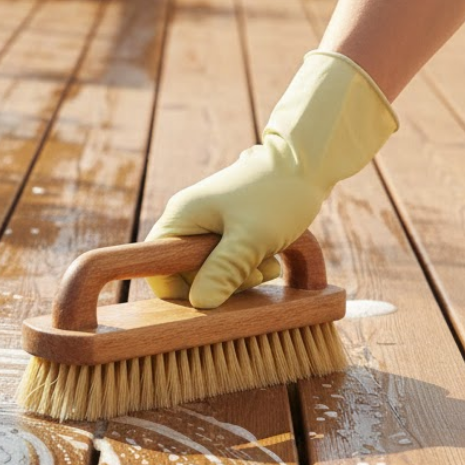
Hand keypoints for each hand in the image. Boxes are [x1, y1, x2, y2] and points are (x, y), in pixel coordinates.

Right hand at [145, 51, 397, 308]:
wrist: (308, 160)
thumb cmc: (277, 194)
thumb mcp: (251, 237)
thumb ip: (222, 271)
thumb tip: (200, 305)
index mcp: (181, 218)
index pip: (157, 265)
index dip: (180, 288)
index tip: (213, 294)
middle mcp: (189, 221)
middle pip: (186, 271)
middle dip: (219, 282)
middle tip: (252, 276)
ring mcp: (209, 223)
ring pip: (211, 269)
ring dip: (240, 277)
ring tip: (268, 265)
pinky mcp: (230, 227)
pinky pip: (229, 259)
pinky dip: (249, 266)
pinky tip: (271, 258)